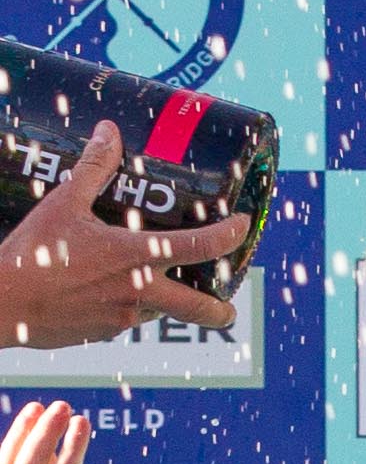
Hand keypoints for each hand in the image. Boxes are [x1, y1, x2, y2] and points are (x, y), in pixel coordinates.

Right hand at [0, 120, 250, 348]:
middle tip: (228, 309)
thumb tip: (109, 131)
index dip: (231, 235)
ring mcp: (125, 316)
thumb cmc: (31, 252)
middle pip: (201, 309)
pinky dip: (127, 305)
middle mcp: (140, 291)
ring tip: (152, 284)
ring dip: (164, 301)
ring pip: (160, 311)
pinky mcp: (106, 332)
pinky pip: (128, 318)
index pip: (202, 246)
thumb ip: (95, 168)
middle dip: (220, 311)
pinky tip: (104, 290)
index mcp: (136, 255)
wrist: (3, 304)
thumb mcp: (64, 202)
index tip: (243, 226)